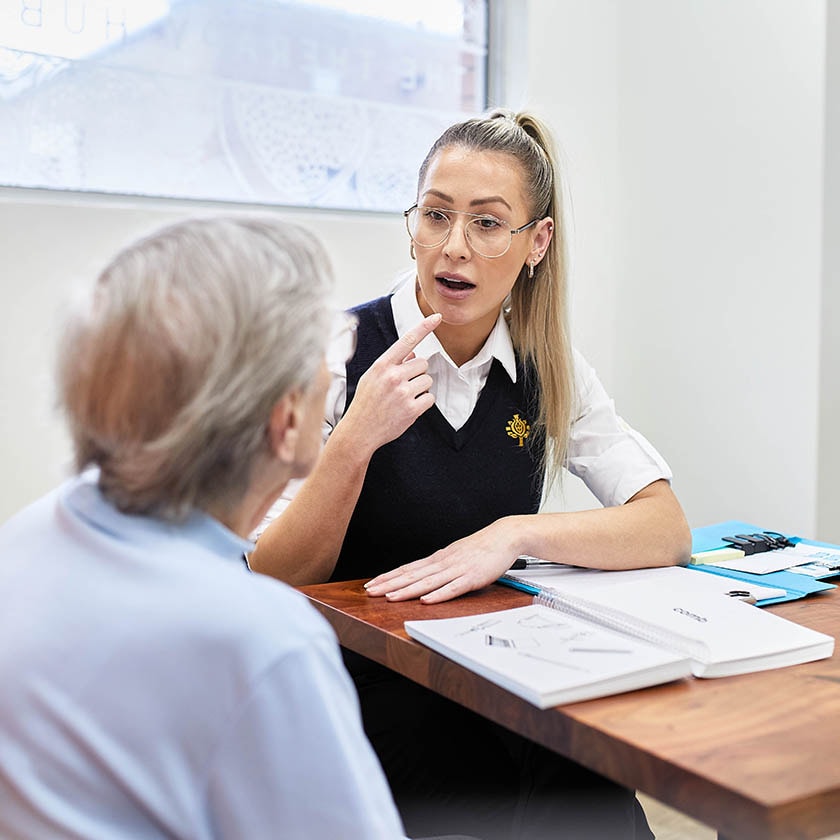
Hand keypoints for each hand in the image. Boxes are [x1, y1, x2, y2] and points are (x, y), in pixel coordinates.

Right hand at [339, 313, 440, 454]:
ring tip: (403, 399)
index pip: (407, 341)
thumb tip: (415, 355)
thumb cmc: (366, 402)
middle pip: (423, 363)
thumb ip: (393, 364)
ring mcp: (403, 393)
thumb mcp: (372, 377)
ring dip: (420, 388)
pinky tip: (408, 408)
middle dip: (417, 373)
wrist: (359, 431)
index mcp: (382, 365)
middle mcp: (393, 376)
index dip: (424, 327)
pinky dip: (423, 403)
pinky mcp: (412, 409)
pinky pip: (430, 398)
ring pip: (428, 380)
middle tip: (402, 386)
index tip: (437, 317)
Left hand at [364, 519, 519, 603]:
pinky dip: (438, 594)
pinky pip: (452, 588)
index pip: (408, 568)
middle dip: (389, 584)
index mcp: (438, 558)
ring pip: (427, 582)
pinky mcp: (472, 577)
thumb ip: (440, 566)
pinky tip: (425, 600)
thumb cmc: (481, 547)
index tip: (371, 584)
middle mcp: (443, 563)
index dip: (388, 577)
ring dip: (406, 590)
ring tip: (389, 597)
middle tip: (370, 592)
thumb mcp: (455, 555)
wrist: (504, 536)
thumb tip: (424, 575)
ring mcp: (457, 569)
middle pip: (411, 575)